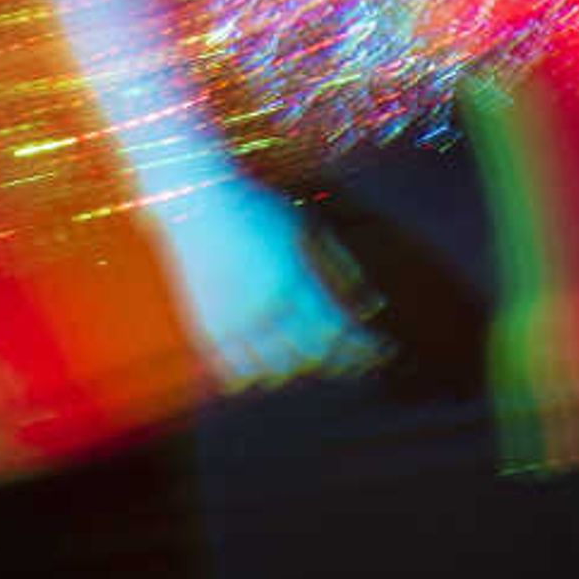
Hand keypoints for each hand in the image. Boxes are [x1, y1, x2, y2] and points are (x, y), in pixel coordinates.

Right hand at [156, 181, 382, 391]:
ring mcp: (232, 323)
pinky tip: (273, 367)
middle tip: (361, 362)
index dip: (364, 347)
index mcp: (294, 282)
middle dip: (343, 362)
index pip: (339, 331)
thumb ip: (342, 270)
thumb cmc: (260, 210)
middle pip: (313, 356)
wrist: (195, 203)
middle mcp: (264, 309)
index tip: (383, 351)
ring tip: (321, 361)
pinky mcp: (206, 330)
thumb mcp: (310, 230)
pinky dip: (258, 376)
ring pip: (276, 371)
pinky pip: (234, 372)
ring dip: (302, 370)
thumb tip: (375, 307)